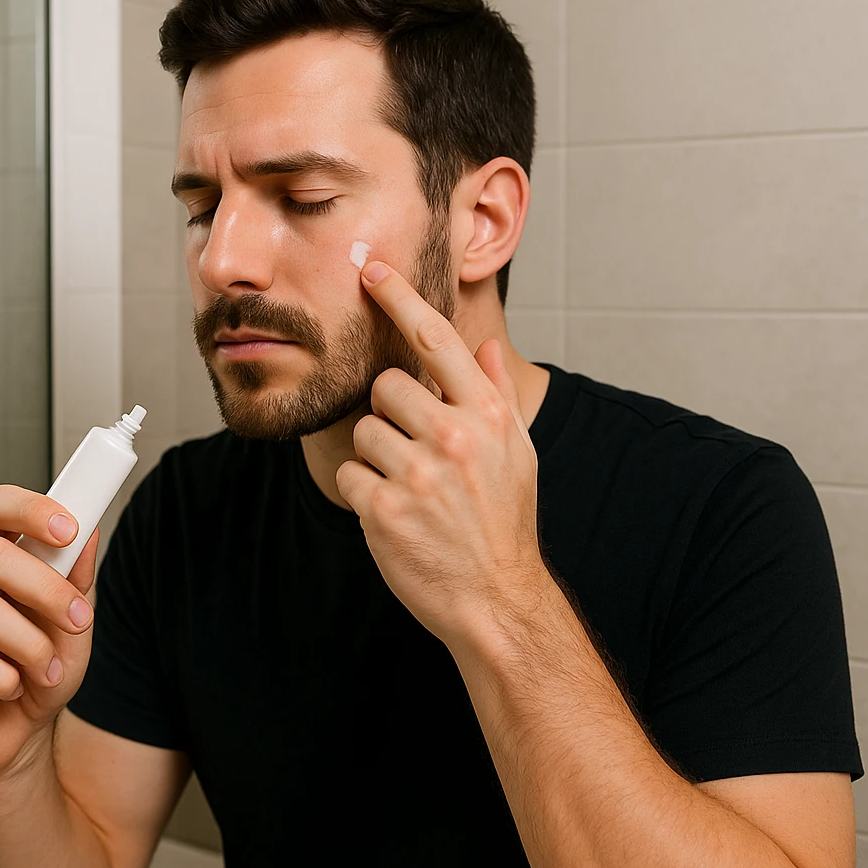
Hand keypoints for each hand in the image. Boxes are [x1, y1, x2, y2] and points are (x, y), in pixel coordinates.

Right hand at [0, 485, 98, 781]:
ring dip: (32, 647)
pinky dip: (4, 678)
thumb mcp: (73, 626)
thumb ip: (76, 579)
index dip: (30, 510)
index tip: (69, 530)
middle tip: (79, 619)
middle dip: (47, 590)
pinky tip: (11, 687)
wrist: (17, 738)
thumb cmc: (39, 673)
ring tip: (48, 672)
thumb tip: (89, 534)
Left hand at [336, 261, 547, 646]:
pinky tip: (395, 516)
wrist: (495, 598)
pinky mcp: (383, 509)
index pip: (436, 336)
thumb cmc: (504, 523)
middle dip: (390, 413)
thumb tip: (484, 344)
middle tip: (415, 451)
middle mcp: (453, 436)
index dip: (398, 297)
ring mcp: (417, 473)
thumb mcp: (518, 453)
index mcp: (486, 415)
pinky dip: (364, 495)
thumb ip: (496, 395)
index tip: (370, 269)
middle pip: (386, 385)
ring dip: (377, 458)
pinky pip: (350, 475)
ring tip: (411, 491)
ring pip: (364, 431)